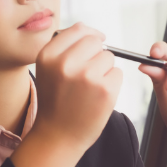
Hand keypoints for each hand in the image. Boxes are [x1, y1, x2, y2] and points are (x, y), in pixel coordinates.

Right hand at [33, 22, 122, 153]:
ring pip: (109, 57)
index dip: (89, 36)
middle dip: (97, 54)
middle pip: (96, 41)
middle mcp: (66, 63)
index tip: (93, 46)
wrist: (58, 137)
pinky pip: (117, 74)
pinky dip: (112, 84)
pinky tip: (98, 97)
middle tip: (87, 75)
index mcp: (48, 55)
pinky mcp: (105, 89)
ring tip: (90, 89)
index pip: (78, 29)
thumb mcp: (49, 70)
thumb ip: (66, 48)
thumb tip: (94, 32)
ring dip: (105, 70)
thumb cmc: (56, 102)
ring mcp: (87, 75)